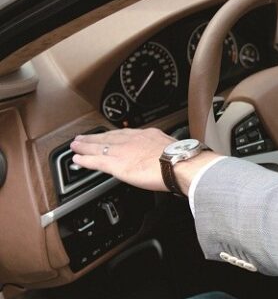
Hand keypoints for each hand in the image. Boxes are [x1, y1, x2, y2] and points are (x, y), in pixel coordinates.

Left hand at [70, 128, 220, 193]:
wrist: (179, 163)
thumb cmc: (182, 158)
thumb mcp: (175, 147)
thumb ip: (167, 149)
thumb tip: (171, 156)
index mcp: (148, 135)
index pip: (126, 134)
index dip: (114, 135)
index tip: (108, 136)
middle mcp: (132, 140)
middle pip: (109, 137)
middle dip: (94, 137)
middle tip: (83, 138)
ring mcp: (123, 151)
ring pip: (99, 146)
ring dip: (85, 146)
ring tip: (75, 146)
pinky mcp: (116, 164)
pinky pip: (96, 161)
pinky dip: (85, 160)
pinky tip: (77, 160)